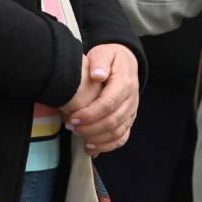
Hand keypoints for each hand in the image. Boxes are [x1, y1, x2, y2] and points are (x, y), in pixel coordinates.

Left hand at [66, 43, 139, 157]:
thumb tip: (97, 76)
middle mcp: (131, 99)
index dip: (90, 114)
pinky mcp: (129, 119)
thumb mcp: (103, 52)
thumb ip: (100, 62)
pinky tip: (90, 148)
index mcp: (124, 83)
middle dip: (89, 128)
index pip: (108, 104)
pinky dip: (106, 146)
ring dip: (96, 139)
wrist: (126, 62)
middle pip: (112, 122)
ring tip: (78, 136)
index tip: (72, 118)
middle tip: (70, 126)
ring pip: (117, 133)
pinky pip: (122, 138)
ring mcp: (132, 111)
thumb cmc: (109, 58)